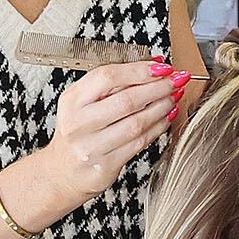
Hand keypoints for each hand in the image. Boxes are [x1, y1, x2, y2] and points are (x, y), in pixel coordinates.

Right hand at [31, 58, 181, 209]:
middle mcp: (79, 123)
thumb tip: (154, 65)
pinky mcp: (106, 165)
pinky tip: (166, 118)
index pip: (107, 77)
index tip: (162, 67)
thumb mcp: (84, 103)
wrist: (63, 172)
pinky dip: (158, 128)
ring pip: (136, 123)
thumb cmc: (79, 132)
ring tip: (173, 98)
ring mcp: (91, 146)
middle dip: (158, 88)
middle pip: (126, 100)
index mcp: (72, 100)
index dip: (139, 70)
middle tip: (176, 81)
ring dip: (161, 108)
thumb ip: (114, 84)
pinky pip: (139, 143)